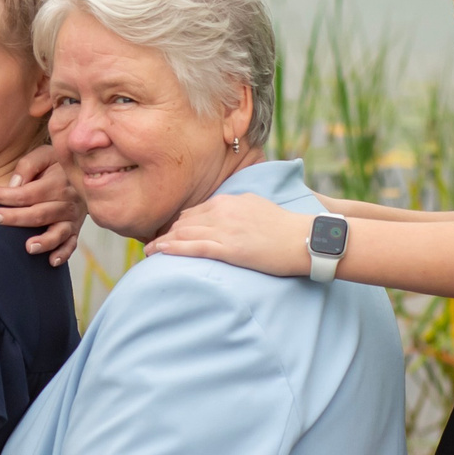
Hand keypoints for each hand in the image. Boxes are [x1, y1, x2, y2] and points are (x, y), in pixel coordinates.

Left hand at [0, 144, 86, 264]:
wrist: (88, 175)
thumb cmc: (56, 165)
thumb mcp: (45, 155)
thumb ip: (29, 165)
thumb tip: (14, 185)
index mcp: (57, 182)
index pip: (26, 192)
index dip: (2, 194)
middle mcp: (66, 202)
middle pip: (38, 214)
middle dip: (14, 218)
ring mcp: (72, 218)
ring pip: (57, 232)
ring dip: (44, 241)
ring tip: (28, 247)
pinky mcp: (75, 230)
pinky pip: (71, 244)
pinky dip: (63, 254)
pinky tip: (51, 261)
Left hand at [147, 194, 313, 276]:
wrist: (305, 238)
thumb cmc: (285, 227)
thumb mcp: (258, 207)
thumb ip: (238, 208)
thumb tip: (227, 213)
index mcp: (229, 201)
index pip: (194, 212)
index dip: (179, 225)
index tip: (169, 233)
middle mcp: (222, 211)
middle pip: (184, 222)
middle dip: (167, 234)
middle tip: (153, 245)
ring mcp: (224, 229)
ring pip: (184, 234)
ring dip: (163, 242)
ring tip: (148, 252)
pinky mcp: (229, 248)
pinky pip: (193, 247)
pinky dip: (172, 249)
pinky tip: (159, 252)